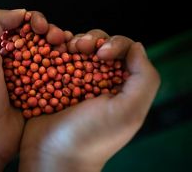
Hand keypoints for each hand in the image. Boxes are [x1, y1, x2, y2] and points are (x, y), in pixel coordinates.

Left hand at [0, 8, 65, 171]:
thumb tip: (21, 13)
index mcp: (0, 50)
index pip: (23, 27)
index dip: (36, 21)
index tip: (41, 26)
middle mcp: (16, 64)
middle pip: (41, 41)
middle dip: (52, 35)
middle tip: (58, 38)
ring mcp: (30, 81)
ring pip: (53, 59)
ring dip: (63, 51)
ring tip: (71, 49)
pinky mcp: (41, 98)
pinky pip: (58, 81)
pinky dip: (68, 72)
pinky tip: (75, 67)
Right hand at [19, 30, 160, 171]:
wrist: (53, 155)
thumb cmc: (92, 136)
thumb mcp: (129, 112)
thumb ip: (144, 78)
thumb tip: (136, 46)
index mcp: (119, 85)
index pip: (123, 50)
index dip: (114, 44)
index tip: (101, 54)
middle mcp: (98, 80)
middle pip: (98, 44)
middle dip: (90, 40)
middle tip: (78, 48)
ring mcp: (73, 80)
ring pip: (76, 48)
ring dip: (71, 41)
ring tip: (64, 48)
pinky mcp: (53, 81)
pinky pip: (55, 57)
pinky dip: (54, 49)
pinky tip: (52, 50)